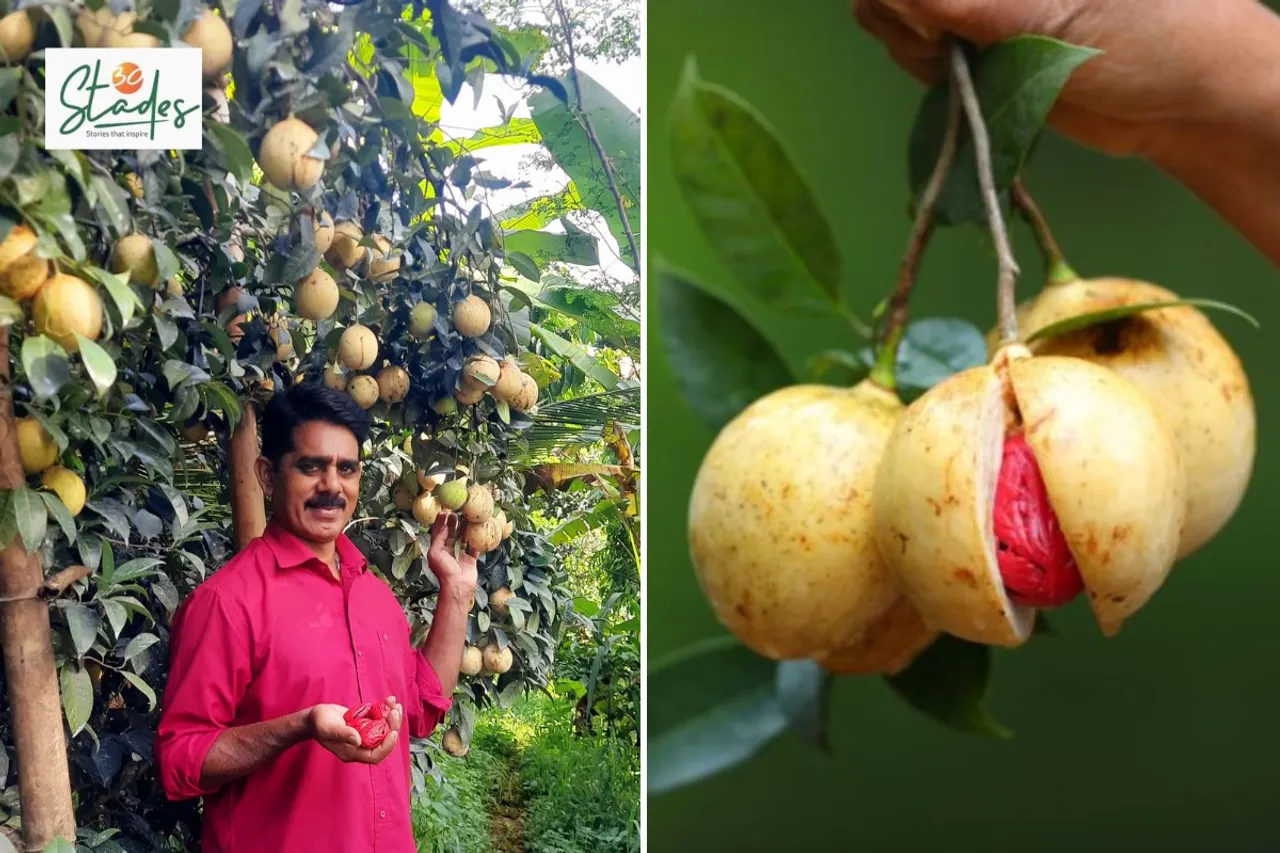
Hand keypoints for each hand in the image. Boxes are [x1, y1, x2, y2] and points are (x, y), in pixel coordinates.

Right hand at [309, 698, 401, 763]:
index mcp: (353, 752)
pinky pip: (381, 719)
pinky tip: (389, 700)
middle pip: (384, 741)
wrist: (315, 716)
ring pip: (385, 729)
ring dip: (393, 717)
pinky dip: (387, 709)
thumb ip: (342, 734)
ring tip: (394, 703)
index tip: (393, 732)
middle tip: (395, 711)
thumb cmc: (318, 724)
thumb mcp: (328, 728)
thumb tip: (358, 740)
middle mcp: (361, 745)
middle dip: (393, 726)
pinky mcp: (366, 724)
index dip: (387, 746)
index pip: (375, 756)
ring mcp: (364, 734)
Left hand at [427, 513, 478, 591]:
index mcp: (439, 550)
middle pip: (451, 534)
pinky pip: (474, 547)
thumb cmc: (444, 571)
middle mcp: (449, 551)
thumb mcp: (435, 553)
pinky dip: (476, 540)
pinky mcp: (470, 559)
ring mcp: (460, 555)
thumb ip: (438, 539)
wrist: (457, 585)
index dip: (441, 522)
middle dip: (453, 523)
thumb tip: (442, 527)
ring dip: (464, 529)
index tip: (444, 512)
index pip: (439, 533)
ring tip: (467, 518)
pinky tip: (477, 531)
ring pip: (463, 539)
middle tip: (456, 512)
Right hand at [853, 0, 1269, 157]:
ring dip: (912, 46)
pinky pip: (917, 55)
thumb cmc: (1142, 37)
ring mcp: (976, 10)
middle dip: (903, 17)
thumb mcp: (1050, 15)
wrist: (1182, 104)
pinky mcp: (976, 52)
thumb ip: (965, 4)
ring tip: (964, 66)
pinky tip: (962, 81)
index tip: (926, 20)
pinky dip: (926, 70)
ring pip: (897, 21)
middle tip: (946, 45)